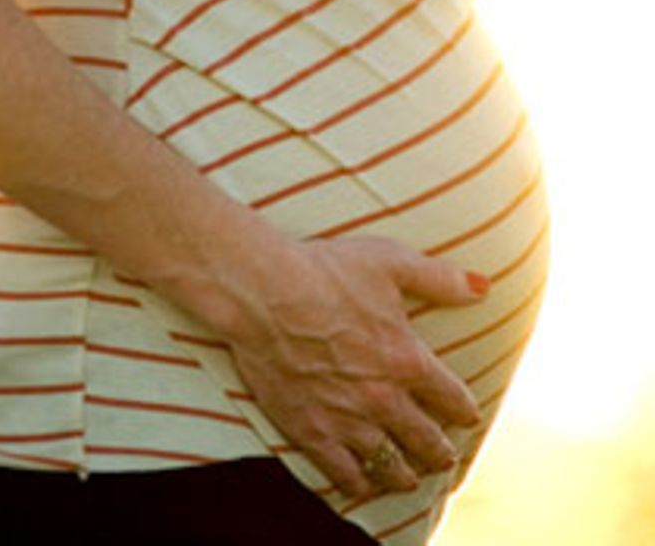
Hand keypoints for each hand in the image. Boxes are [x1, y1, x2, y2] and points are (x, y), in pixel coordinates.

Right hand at [221, 236, 485, 499]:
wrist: (261, 291)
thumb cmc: (323, 269)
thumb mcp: (387, 262)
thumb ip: (438, 278)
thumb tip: (483, 287)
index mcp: (408, 360)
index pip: (454, 400)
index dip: (463, 409)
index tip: (464, 414)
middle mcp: (384, 399)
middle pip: (428, 443)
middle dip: (439, 452)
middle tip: (440, 456)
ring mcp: (348, 419)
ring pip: (391, 467)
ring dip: (405, 474)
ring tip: (406, 475)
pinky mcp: (311, 431)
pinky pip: (345, 475)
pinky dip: (359, 485)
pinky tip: (362, 484)